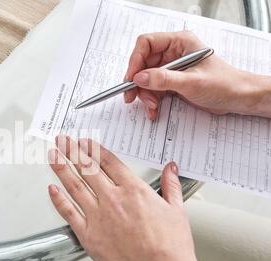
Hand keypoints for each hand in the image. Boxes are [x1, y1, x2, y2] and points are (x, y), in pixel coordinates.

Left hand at [47, 136, 211, 260]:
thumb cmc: (171, 248)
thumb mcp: (177, 210)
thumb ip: (170, 185)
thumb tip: (171, 168)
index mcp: (133, 190)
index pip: (108, 161)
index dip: (93, 148)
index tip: (85, 141)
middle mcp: (112, 199)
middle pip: (87, 168)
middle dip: (72, 150)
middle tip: (63, 140)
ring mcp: (98, 217)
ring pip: (74, 185)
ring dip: (61, 167)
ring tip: (53, 155)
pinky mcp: (88, 235)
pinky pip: (68, 213)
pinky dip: (58, 200)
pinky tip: (51, 189)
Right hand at [124, 31, 270, 119]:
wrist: (237, 98)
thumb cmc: (224, 84)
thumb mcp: (191, 82)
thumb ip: (164, 79)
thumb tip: (140, 78)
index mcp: (179, 42)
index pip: (146, 44)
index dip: (135, 60)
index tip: (131, 78)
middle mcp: (173, 52)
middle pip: (143, 64)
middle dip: (138, 82)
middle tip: (132, 97)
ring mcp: (172, 68)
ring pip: (146, 79)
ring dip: (145, 94)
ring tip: (152, 106)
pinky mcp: (172, 82)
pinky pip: (153, 89)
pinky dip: (151, 100)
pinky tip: (154, 109)